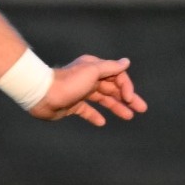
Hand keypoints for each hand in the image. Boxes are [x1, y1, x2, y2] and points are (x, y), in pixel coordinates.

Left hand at [29, 55, 146, 126]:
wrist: (43, 95)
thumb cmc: (68, 82)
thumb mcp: (93, 71)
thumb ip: (110, 68)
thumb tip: (126, 62)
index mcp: (94, 68)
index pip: (117, 76)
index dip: (126, 87)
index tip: (129, 99)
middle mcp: (89, 79)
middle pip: (112, 88)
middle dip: (127, 98)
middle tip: (142, 109)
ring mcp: (81, 92)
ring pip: (103, 100)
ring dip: (116, 107)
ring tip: (129, 117)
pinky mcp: (72, 105)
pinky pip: (87, 111)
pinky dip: (95, 116)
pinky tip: (102, 122)